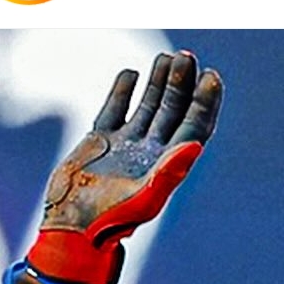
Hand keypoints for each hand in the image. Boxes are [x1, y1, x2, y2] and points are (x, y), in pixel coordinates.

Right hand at [29, 50, 222, 283]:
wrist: (72, 227)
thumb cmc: (111, 220)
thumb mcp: (144, 199)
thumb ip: (170, 172)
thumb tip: (195, 144)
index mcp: (168, 165)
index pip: (194, 127)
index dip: (204, 103)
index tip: (211, 77)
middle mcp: (150, 152)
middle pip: (173, 110)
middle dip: (181, 84)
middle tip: (185, 57)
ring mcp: (125, 145)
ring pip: (148, 105)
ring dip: (158, 82)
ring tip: (166, 57)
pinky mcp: (99, 140)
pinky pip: (114, 109)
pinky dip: (123, 90)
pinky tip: (131, 73)